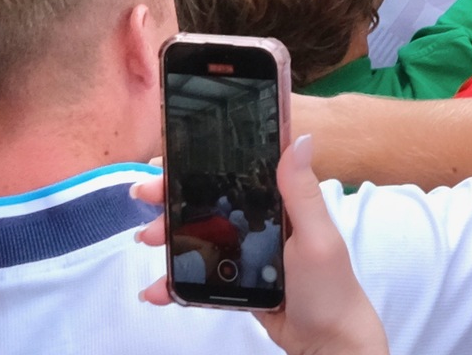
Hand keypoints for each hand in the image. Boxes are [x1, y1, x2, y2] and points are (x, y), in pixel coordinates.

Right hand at [137, 136, 387, 354]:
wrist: (325, 341)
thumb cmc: (328, 286)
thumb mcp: (316, 236)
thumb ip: (302, 192)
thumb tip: (302, 138)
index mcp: (282, 203)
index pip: (238, 175)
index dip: (203, 165)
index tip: (167, 161)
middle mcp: (262, 223)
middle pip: (210, 203)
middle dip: (174, 199)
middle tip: (143, 196)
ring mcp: (247, 253)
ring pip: (199, 238)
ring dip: (169, 237)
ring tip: (145, 240)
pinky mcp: (237, 282)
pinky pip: (200, 276)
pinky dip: (175, 281)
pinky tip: (154, 289)